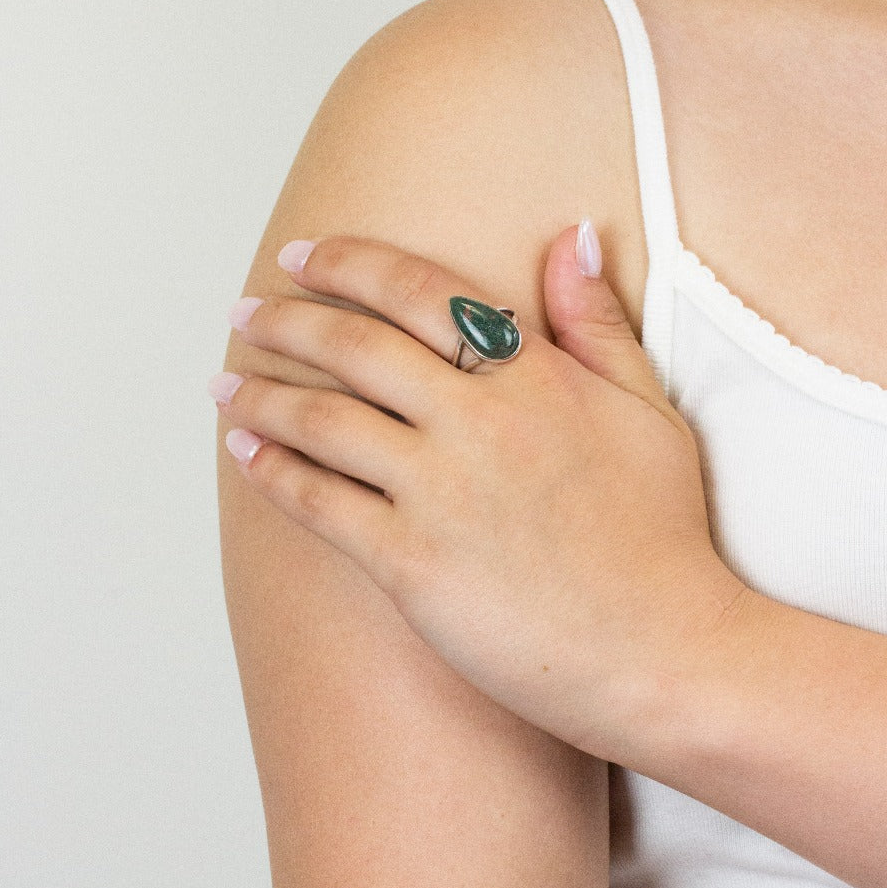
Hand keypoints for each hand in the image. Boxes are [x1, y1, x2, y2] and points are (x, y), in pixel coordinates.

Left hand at [210, 224, 747, 762]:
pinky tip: (244, 455)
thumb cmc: (660, 534)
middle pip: (354, 347)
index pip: (418, 291)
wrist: (661, 651)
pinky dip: (274, 473)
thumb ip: (598, 321)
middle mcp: (476, 422)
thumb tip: (572, 236)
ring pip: (322, 421)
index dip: (349, 263)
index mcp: (532, 376)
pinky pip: (320, 504)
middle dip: (286, 321)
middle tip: (247, 313)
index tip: (304, 256)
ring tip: (224, 385)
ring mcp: (439, 493)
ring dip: (261, 397)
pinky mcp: (410, 563)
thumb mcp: (648, 409)